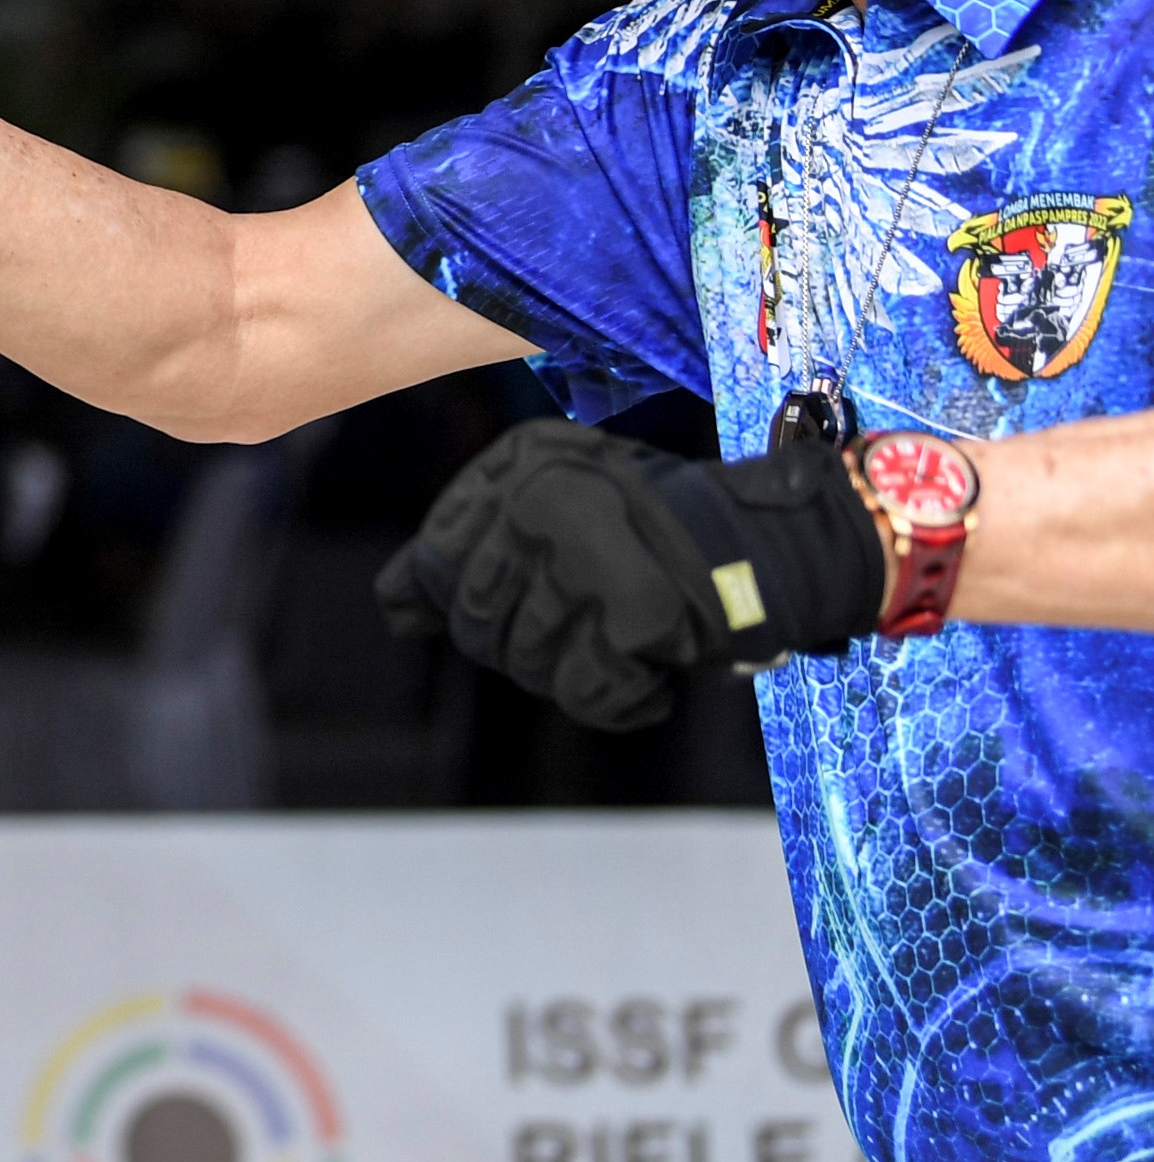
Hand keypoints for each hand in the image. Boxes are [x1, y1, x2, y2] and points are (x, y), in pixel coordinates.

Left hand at [375, 419, 888, 728]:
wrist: (769, 551)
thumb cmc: (647, 538)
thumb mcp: (548, 516)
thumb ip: (463, 555)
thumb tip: (393, 607)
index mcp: (520, 461)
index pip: (435, 560)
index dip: (470, 600)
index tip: (525, 597)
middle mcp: (545, 495)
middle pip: (474, 619)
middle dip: (521, 646)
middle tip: (584, 628)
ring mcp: (588, 551)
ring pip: (524, 660)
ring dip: (571, 672)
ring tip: (620, 639)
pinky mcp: (635, 610)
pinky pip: (584, 690)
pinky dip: (615, 699)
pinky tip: (644, 674)